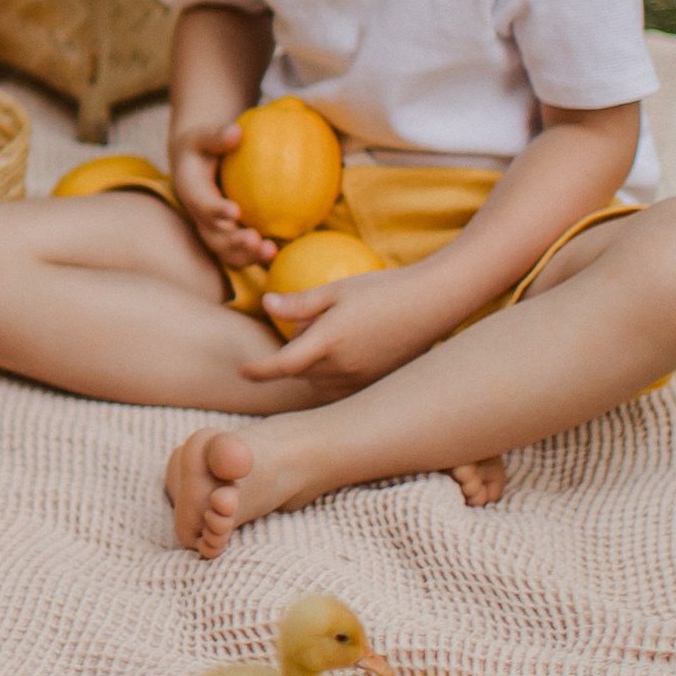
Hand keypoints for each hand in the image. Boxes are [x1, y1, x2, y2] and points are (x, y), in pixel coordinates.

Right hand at [172, 118, 271, 272]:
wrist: (195, 163)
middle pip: (213, 236)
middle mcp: (199, 216)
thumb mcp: (203, 136)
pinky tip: (279, 250)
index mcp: (190, 191)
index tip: (235, 211)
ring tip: (271, 251)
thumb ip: (216, 135)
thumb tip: (236, 131)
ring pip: (226, 251)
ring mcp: (213, 229)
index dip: (215, 210)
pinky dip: (256, 255)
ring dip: (247, 255)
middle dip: (232, 242)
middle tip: (254, 239)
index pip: (201, 203)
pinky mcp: (227, 235)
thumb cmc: (203, 145)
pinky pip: (241, 250)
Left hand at [237, 263, 451, 396]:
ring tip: (335, 331)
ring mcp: (362, 378)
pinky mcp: (376, 383)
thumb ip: (300, 302)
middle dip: (293, 353)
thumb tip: (266, 305)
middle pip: (300, 371)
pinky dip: (332, 373)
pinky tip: (348, 348)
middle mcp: (344, 367)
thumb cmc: (384, 289)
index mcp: (329, 341)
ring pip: (319, 381)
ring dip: (312, 365)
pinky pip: (341, 386)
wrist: (434, 303)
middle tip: (312, 321)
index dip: (259, 371)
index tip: (242, 371)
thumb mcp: (337, 289)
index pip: (283, 365)